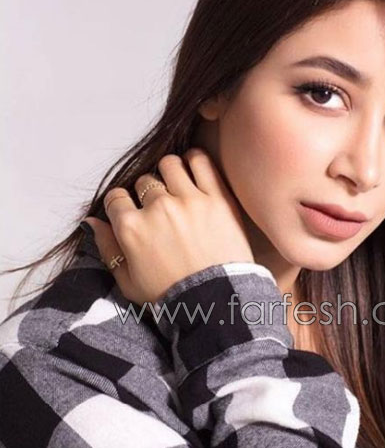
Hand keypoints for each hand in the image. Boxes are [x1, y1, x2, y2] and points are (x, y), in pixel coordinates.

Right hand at [82, 148, 253, 304]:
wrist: (216, 300)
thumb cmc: (172, 295)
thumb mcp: (128, 282)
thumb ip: (107, 247)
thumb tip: (91, 222)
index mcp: (131, 228)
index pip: (116, 197)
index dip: (122, 204)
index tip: (132, 211)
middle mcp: (157, 208)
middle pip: (144, 182)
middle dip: (148, 194)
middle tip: (160, 209)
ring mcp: (188, 200)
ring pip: (169, 164)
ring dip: (169, 173)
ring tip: (177, 188)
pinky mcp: (217, 198)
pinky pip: (201, 161)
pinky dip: (194, 160)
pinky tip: (194, 170)